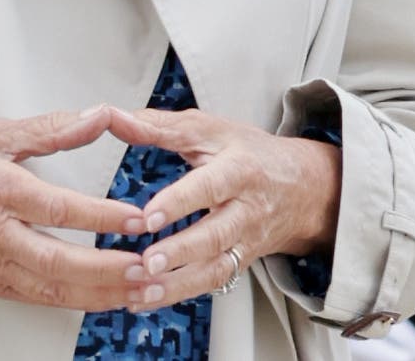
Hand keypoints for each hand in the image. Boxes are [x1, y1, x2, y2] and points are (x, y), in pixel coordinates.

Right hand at [0, 108, 148, 311]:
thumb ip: (50, 128)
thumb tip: (98, 116)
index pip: (58, 209)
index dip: (102, 216)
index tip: (140, 218)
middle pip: (59, 262)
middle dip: (110, 269)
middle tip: (150, 267)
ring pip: (55, 290)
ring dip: (103, 294)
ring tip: (142, 291)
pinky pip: (42, 300)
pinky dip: (80, 303)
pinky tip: (108, 298)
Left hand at [108, 107, 341, 309]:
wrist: (303, 187)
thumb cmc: (247, 152)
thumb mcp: (208, 130)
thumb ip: (159, 125)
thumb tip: (111, 115)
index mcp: (239, 170)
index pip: (209, 187)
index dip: (179, 203)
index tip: (147, 217)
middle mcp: (246, 210)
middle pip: (215, 235)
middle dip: (180, 252)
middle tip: (146, 263)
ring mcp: (246, 240)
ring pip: (215, 268)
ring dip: (178, 284)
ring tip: (142, 291)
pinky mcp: (240, 261)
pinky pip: (213, 282)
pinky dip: (180, 293)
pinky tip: (147, 299)